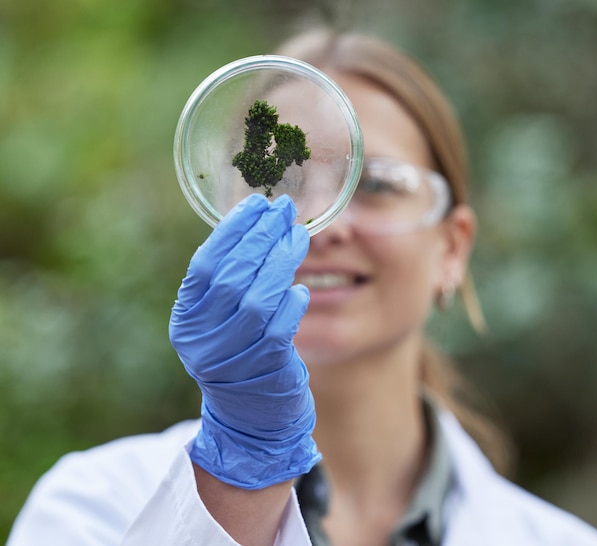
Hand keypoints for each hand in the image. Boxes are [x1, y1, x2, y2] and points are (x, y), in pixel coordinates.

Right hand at [169, 194, 319, 488]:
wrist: (249, 419)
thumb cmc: (239, 357)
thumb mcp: (221, 322)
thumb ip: (230, 282)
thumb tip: (256, 226)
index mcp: (187, 320)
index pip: (205, 265)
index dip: (232, 230)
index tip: (256, 203)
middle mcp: (202, 339)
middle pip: (231, 276)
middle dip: (261, 237)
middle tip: (284, 210)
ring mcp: (231, 357)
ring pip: (257, 299)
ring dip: (281, 261)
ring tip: (299, 236)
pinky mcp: (264, 371)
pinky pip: (280, 329)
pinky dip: (291, 304)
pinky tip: (300, 288)